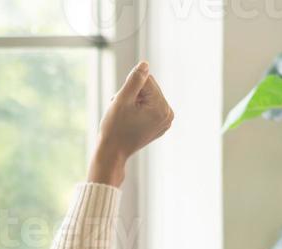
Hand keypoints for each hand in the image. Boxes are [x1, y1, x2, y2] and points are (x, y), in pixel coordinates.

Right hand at [87, 61, 174, 185]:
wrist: (113, 152)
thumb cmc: (114, 128)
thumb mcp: (122, 100)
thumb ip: (134, 80)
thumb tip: (145, 64)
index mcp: (162, 108)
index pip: (147, 80)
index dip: (130, 88)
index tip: (124, 105)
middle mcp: (168, 114)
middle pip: (150, 88)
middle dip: (134, 95)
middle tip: (123, 112)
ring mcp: (166, 121)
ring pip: (149, 97)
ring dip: (135, 101)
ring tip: (126, 116)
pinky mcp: (160, 125)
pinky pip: (150, 107)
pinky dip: (139, 110)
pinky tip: (132, 121)